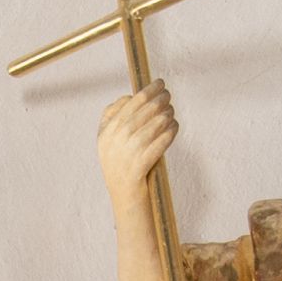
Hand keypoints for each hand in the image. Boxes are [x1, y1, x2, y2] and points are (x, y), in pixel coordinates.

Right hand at [97, 81, 177, 203]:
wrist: (123, 197)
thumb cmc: (120, 163)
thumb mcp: (107, 140)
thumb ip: (112, 115)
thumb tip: (130, 96)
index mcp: (107, 130)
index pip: (134, 101)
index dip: (151, 89)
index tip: (160, 83)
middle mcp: (117, 139)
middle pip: (148, 109)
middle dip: (162, 99)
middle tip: (168, 97)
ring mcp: (129, 152)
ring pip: (158, 122)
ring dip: (168, 115)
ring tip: (170, 114)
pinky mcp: (141, 164)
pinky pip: (163, 140)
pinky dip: (171, 131)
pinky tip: (173, 127)